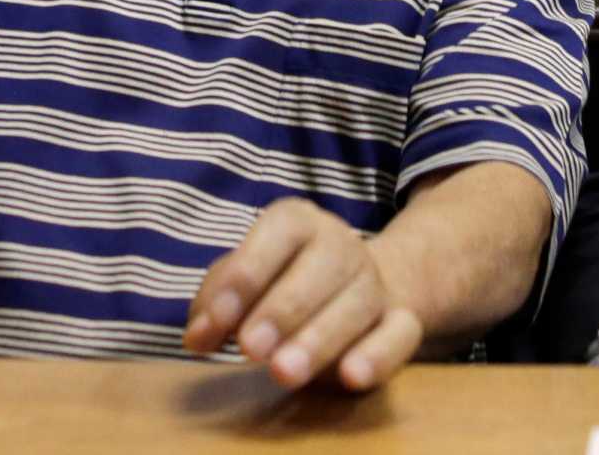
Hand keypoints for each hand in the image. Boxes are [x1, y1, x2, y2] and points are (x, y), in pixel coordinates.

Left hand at [183, 198, 422, 390]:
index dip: (246, 276)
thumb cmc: (277, 280)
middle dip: (281, 311)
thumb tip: (196, 337)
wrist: (351, 286)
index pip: (275, 236)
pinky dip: (378, 355)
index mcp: (296, 221)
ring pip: (356, 304)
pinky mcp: (402, 320)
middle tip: (250, 350)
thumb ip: (215, 304)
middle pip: (318, 270)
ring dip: (319, 339)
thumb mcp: (241, 280)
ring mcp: (374, 281)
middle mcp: (340, 243)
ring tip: (284, 373)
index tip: (219, 320)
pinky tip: (350, 377)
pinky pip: (401, 334)